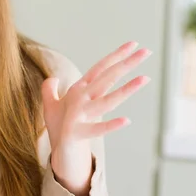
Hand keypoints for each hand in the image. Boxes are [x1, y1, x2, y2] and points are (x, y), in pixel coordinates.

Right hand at [42, 41, 150, 195]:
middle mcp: (79, 98)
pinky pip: (96, 129)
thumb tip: (53, 78)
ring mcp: (78, 115)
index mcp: (78, 89)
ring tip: (146, 79)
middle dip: (127, 64)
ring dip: (126, 90)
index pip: (100, 68)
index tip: (133, 44)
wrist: (54, 151)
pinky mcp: (76, 133)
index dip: (116, 55)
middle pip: (107, 78)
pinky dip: (110, 125)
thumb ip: (49, 89)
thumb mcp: (50, 105)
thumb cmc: (57, 126)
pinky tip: (126, 121)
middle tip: (146, 52)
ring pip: (106, 100)